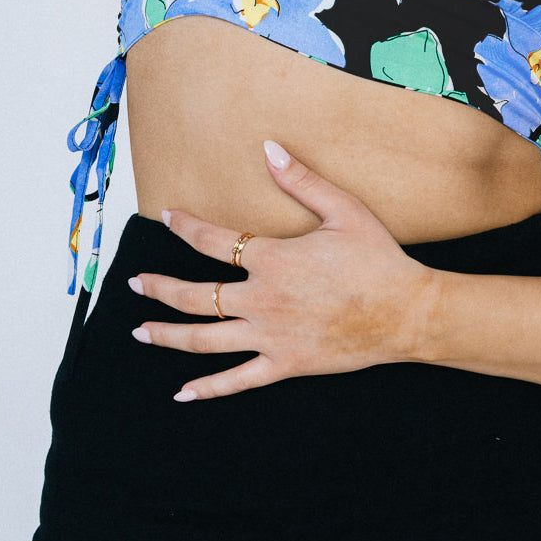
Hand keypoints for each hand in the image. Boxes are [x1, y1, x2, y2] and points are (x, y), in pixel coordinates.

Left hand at [127, 141, 436, 399]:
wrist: (406, 313)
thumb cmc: (378, 258)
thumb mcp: (343, 209)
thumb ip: (301, 180)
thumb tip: (268, 147)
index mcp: (272, 258)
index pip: (212, 241)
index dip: (185, 226)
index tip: (168, 217)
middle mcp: (261, 299)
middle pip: (193, 296)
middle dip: (158, 288)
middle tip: (135, 282)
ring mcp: (269, 336)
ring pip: (203, 339)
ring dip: (167, 335)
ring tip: (141, 331)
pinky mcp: (285, 365)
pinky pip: (237, 380)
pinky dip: (208, 388)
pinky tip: (183, 393)